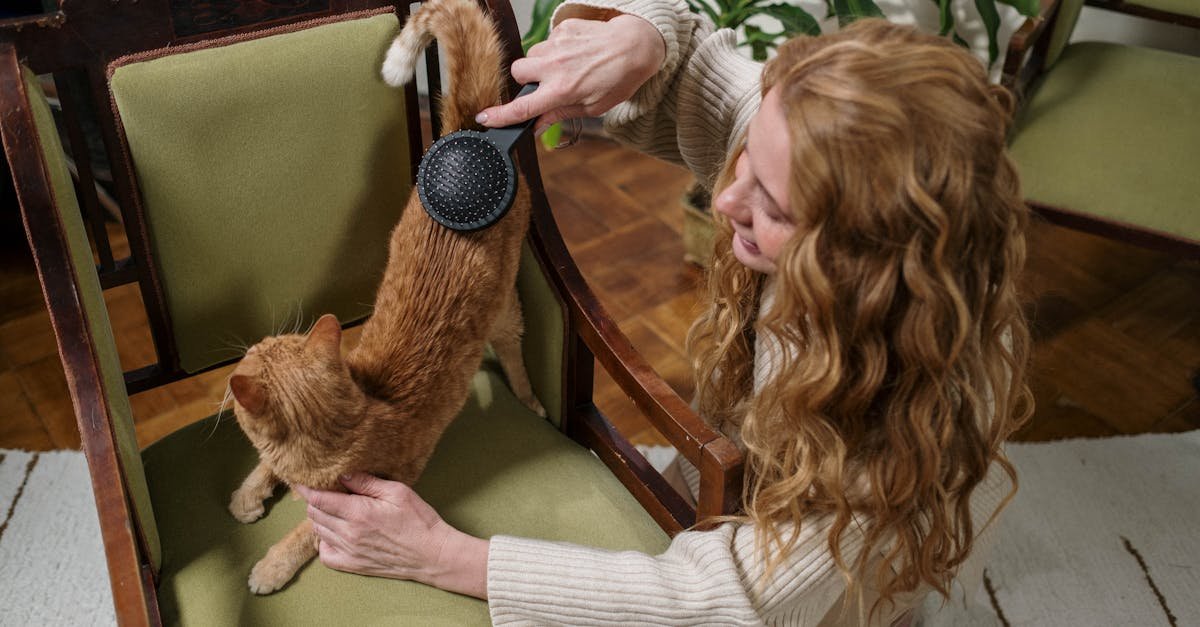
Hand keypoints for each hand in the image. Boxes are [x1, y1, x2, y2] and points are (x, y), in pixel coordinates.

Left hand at [294, 474, 488, 598]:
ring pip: (318, 531)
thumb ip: (367, 482)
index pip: (319, 499)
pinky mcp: (352, 565)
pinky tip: (335, 533)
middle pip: (315, 514)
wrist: (431, 555)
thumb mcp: (398, 492)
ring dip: (320, 518)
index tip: (301, 481)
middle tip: (324, 492)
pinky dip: (324, 541)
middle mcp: (348, 534)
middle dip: (314, 501)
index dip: (306, 489)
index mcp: (358, 513)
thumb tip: (343, 474)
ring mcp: (349, 552)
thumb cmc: (419, 520)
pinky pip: (325, 553)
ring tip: (332, 509)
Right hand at [476, 15, 665, 131]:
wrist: (635, 47)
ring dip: (542, 64)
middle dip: (525, 80)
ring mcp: (557, 44)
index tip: (484, 118)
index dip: (501, 115)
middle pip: (516, 72)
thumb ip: (559, 114)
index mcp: (562, 91)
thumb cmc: (617, 80)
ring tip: (567, 67)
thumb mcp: (591, 107)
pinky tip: (576, 53)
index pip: (523, 107)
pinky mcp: (563, 28)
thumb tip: (535, 126)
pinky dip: (557, 49)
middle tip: (544, 84)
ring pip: (532, 55)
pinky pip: (548, 41)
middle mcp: (555, 66)